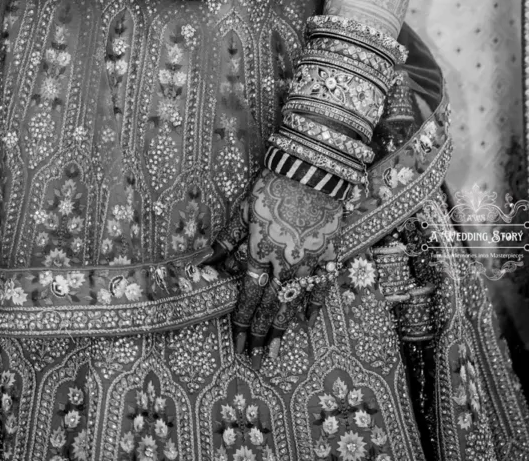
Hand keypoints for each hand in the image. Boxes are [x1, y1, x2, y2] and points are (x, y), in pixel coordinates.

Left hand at [224, 169, 341, 362]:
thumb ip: (226, 240)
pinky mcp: (326, 253)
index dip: (240, 320)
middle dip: (258, 334)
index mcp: (260, 251)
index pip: (248, 296)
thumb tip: (202, 262)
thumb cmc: (271, 185)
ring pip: (293, 302)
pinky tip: (308, 322)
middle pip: (268, 306)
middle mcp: (283, 263)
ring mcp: (308, 261)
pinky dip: (315, 304)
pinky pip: (321, 285)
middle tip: (252, 359)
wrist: (311, 169)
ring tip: (273, 352)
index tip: (235, 342)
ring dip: (281, 328)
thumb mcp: (243, 210)